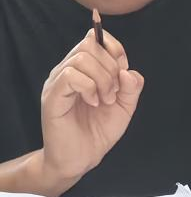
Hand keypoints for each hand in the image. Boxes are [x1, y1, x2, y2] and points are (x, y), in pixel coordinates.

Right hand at [40, 28, 143, 188]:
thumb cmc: (99, 130)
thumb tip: (128, 70)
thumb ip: (132, 86)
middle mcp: (68, 71)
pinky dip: (89, 87)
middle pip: (89, 45)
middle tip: (114, 92)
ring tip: (105, 100)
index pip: (94, 39)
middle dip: (111, 66)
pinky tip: (94, 103)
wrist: (81, 158)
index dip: (114, 48)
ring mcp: (57, 83)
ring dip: (102, 79)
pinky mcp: (51, 97)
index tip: (123, 70)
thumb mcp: (125, 106)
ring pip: (81, 58)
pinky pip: (70, 76)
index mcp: (84, 69)